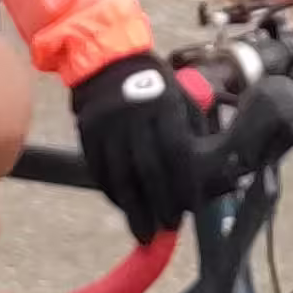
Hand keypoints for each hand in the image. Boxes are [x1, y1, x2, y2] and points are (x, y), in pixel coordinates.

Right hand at [73, 53, 200, 245]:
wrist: (108, 61)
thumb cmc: (154, 82)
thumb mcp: (179, 97)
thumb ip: (191, 132)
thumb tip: (205, 175)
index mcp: (163, 103)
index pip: (176, 152)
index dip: (184, 184)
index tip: (191, 208)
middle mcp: (133, 114)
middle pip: (147, 169)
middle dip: (160, 204)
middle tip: (168, 229)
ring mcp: (107, 124)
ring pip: (120, 176)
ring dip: (134, 209)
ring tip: (144, 231)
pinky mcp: (87, 133)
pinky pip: (99, 171)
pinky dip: (112, 194)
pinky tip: (123, 207)